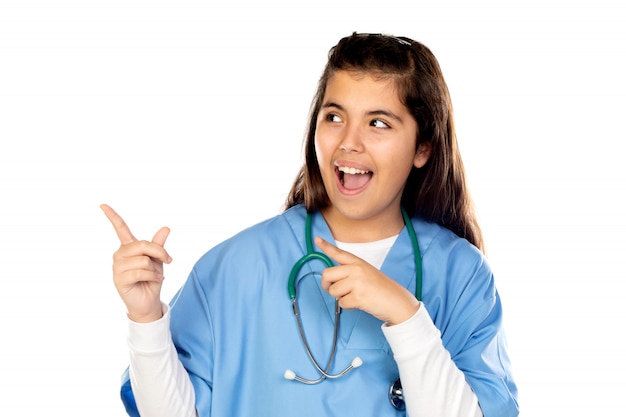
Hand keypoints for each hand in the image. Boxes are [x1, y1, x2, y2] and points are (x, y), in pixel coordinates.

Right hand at [101, 204, 172, 322]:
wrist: (149, 300)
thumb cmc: (151, 278)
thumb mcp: (158, 259)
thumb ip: (158, 244)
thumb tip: (166, 228)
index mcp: (129, 247)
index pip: (120, 228)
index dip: (112, 216)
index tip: (102, 204)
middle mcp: (120, 254)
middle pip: (142, 245)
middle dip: (159, 252)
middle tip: (168, 260)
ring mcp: (117, 267)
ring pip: (143, 260)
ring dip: (155, 269)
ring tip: (154, 275)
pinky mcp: (119, 279)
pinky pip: (142, 272)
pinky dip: (153, 277)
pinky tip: (153, 281)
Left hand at [316, 236, 419, 324]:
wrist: (398, 302)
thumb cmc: (383, 290)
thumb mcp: (368, 274)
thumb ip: (350, 273)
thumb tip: (332, 280)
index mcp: (359, 262)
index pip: (339, 253)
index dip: (326, 246)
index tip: (317, 239)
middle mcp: (357, 269)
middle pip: (327, 274)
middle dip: (327, 285)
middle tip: (336, 291)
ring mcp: (357, 282)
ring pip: (333, 291)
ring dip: (341, 298)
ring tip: (355, 296)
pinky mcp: (358, 296)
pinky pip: (341, 303)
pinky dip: (348, 306)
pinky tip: (360, 303)